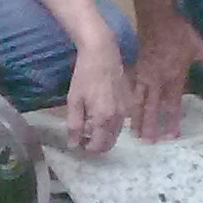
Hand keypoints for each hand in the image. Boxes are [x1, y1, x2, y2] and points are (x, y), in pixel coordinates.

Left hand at [64, 31, 130, 154]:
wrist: (102, 54)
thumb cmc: (85, 76)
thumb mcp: (74, 100)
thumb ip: (74, 125)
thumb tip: (73, 145)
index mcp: (104, 118)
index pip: (98, 146)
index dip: (87, 148)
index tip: (78, 143)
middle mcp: (119, 117)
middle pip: (110, 143)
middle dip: (97, 144)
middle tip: (84, 137)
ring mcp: (126, 110)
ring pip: (116, 133)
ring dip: (104, 135)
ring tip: (90, 124)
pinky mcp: (129, 102)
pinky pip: (121, 121)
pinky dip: (111, 124)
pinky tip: (100, 113)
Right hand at [129, 15, 202, 142]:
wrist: (157, 16)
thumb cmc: (180, 32)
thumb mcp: (200, 47)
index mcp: (174, 77)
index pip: (173, 105)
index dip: (172, 122)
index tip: (172, 136)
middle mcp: (158, 80)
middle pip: (153, 107)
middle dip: (151, 126)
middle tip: (149, 143)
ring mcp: (145, 75)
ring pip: (139, 101)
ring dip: (137, 118)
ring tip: (134, 134)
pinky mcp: (137, 69)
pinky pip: (132, 90)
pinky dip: (129, 103)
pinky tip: (126, 111)